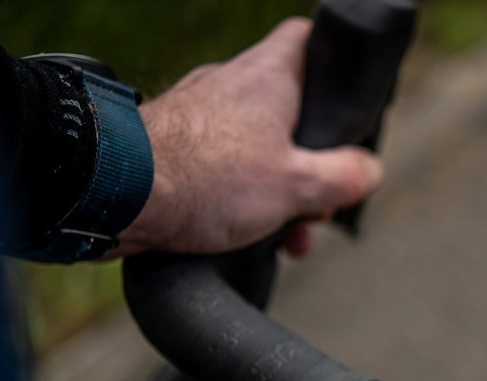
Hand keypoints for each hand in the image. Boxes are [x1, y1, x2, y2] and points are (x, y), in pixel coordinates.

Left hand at [116, 18, 382, 255]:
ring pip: (256, 147)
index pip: (307, 39)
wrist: (116, 194)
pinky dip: (240, 198)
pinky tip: (242, 234)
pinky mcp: (171, 147)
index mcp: (268, 77)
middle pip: (289, 111)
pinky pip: (221, 167)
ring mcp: (198, 115)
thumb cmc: (206, 179)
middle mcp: (231, 86)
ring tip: (284, 235)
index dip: (333, 65)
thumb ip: (344, 177)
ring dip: (278, 191)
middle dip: (310, 163)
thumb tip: (370, 170)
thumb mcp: (298, 185)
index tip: (344, 105)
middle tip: (318, 203)